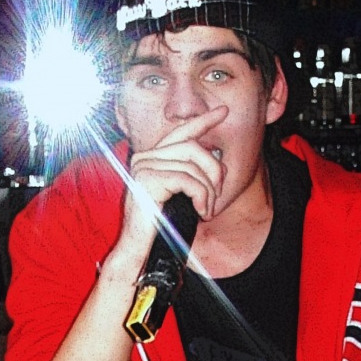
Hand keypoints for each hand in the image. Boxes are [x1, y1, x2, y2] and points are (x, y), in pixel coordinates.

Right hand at [114, 106, 228, 264]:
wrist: (138, 249)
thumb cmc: (158, 227)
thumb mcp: (177, 196)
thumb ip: (188, 175)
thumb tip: (215, 161)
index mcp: (150, 159)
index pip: (180, 133)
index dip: (203, 121)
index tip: (222, 111)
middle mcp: (144, 158)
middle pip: (193, 148)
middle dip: (214, 171)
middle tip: (218, 194)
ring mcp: (143, 167)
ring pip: (194, 167)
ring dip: (209, 191)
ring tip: (207, 210)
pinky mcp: (148, 180)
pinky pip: (189, 180)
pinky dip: (202, 197)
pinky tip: (201, 212)